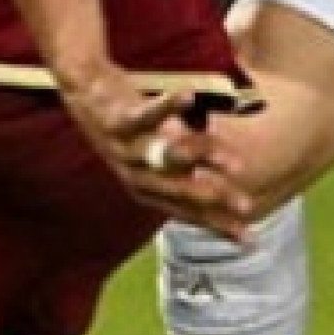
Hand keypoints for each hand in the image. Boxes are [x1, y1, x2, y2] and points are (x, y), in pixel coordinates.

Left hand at [61, 64, 253, 239]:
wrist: (84, 94)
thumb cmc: (134, 125)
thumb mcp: (164, 149)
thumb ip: (194, 162)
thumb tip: (234, 170)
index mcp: (148, 189)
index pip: (188, 212)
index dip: (218, 225)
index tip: (249, 239)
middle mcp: (136, 176)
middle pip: (182, 189)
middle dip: (216, 198)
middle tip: (247, 206)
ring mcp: (125, 150)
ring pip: (167, 156)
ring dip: (201, 155)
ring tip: (233, 161)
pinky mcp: (117, 121)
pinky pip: (145, 115)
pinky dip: (168, 105)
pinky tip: (189, 96)